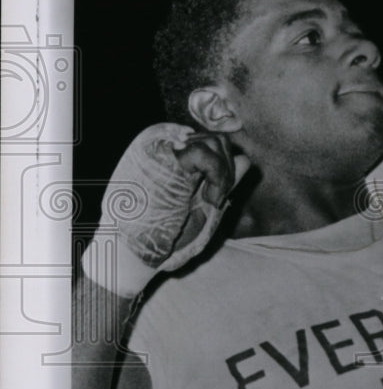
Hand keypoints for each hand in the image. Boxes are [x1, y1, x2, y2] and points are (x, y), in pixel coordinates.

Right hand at [82, 123, 249, 296]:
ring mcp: (162, 148)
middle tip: (216, 198)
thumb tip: (244, 158)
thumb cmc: (163, 232)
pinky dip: (217, 177)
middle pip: (217, 139)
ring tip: (212, 199)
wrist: (132, 250)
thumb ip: (222, 181)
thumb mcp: (202, 203)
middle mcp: (166, 145)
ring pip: (215, 142)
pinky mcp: (161, 158)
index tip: (217, 195)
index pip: (211, 142)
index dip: (223, 165)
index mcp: (172, 155)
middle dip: (228, 169)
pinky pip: (203, 153)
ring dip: (223, 174)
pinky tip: (210, 199)